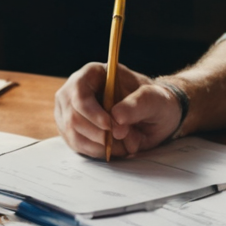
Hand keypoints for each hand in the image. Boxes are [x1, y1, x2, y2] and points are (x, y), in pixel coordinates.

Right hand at [54, 61, 181, 158]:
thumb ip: (138, 104)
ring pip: (73, 134)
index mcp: (94, 73)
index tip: (109, 126)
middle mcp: (76, 91)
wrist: (154, 115)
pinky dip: (97, 151)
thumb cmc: (154, 101)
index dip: (91, 111)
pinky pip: (77, 145)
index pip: (79, 91)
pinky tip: (113, 147)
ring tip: (123, 144)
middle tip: (123, 138)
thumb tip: (116, 118)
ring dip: (100, 145)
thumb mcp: (155, 98)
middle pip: (73, 116)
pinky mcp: (72, 130)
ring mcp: (70, 111)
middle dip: (99, 133)